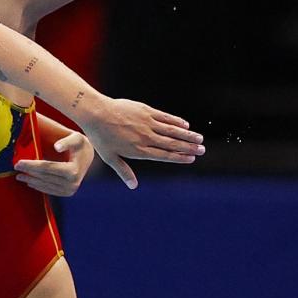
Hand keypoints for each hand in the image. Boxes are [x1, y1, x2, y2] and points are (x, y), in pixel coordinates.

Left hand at [14, 131, 93, 196]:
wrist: (88, 156)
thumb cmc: (79, 145)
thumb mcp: (76, 138)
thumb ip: (67, 141)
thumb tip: (56, 147)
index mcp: (73, 171)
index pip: (47, 168)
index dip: (32, 165)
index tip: (19, 163)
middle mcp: (72, 183)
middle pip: (44, 177)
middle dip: (28, 172)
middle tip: (16, 168)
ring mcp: (70, 190)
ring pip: (46, 185)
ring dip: (31, 181)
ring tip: (19, 176)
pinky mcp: (67, 193)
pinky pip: (50, 190)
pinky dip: (39, 186)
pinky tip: (30, 182)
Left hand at [77, 99, 204, 188]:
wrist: (95, 113)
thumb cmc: (101, 136)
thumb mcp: (110, 157)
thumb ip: (124, 171)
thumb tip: (133, 186)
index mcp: (138, 150)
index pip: (164, 156)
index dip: (179, 157)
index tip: (191, 159)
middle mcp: (146, 138)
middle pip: (172, 144)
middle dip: (189, 148)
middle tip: (202, 150)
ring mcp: (147, 123)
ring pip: (172, 131)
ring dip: (187, 135)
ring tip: (199, 138)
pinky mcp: (146, 111)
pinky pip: (165, 117)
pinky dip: (176, 121)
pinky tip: (186, 125)